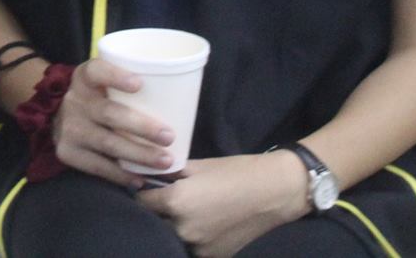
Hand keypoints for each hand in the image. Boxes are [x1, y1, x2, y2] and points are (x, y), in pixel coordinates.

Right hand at [50, 57, 174, 184]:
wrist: (59, 119)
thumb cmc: (98, 99)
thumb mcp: (103, 83)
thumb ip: (129, 86)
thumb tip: (182, 94)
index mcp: (84, 78)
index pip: (96, 71)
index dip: (116, 76)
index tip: (139, 84)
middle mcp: (74, 101)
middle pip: (109, 113)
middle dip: (142, 127)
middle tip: (169, 136)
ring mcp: (69, 129)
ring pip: (107, 143)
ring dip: (139, 154)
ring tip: (165, 161)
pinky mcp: (68, 153)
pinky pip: (98, 167)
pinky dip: (121, 174)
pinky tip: (141, 178)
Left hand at [135, 152, 310, 257]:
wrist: (274, 192)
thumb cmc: (235, 172)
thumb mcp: (196, 166)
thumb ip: (169, 174)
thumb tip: (146, 174)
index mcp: (176, 202)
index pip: (142, 201)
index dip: (142, 192)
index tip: (146, 188)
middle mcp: (182, 229)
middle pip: (155, 221)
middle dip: (157, 211)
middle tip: (166, 200)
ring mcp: (198, 247)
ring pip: (172, 236)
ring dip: (173, 226)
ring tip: (187, 212)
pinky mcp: (212, 256)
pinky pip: (192, 247)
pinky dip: (192, 237)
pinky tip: (202, 224)